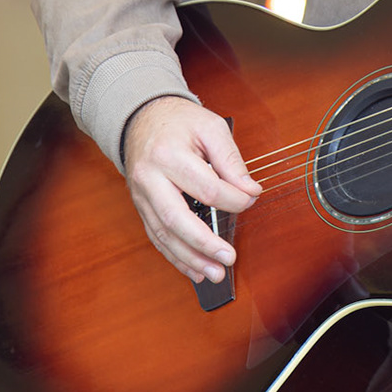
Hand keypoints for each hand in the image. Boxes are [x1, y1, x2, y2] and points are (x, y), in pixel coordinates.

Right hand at [122, 95, 261, 283]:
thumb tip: (250, 190)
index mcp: (168, 154)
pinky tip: (194, 270)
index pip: (205, 187)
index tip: (251, 199)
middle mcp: (149, 178)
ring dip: (189, 258)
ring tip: (214, 273)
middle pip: (175, 217)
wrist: (142, 118)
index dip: (233, 199)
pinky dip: (175, 256)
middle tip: (229, 258)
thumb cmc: (180, 122)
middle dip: (204, 243)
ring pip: (163, 233)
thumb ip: (231, 160)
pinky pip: (156, 236)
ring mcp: (141, 195)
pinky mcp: (140, 207)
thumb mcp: (211, 127)